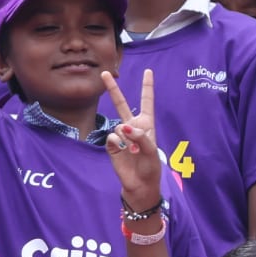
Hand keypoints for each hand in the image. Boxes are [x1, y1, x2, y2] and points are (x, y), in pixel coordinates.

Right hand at [102, 69, 162, 202]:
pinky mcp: (112, 145)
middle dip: (112, 89)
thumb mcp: (151, 150)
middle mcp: (133, 126)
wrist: (139, 184)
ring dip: (126, 137)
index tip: (148, 71)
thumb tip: (124, 127)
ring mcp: (121, 135)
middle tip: (104, 73)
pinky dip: (117, 144)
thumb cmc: (151, 166)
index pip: (146, 102)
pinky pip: (112, 138)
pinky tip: (123, 152)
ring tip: (133, 151)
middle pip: (121, 104)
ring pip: (118, 125)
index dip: (147, 86)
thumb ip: (140, 136)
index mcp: (146, 124)